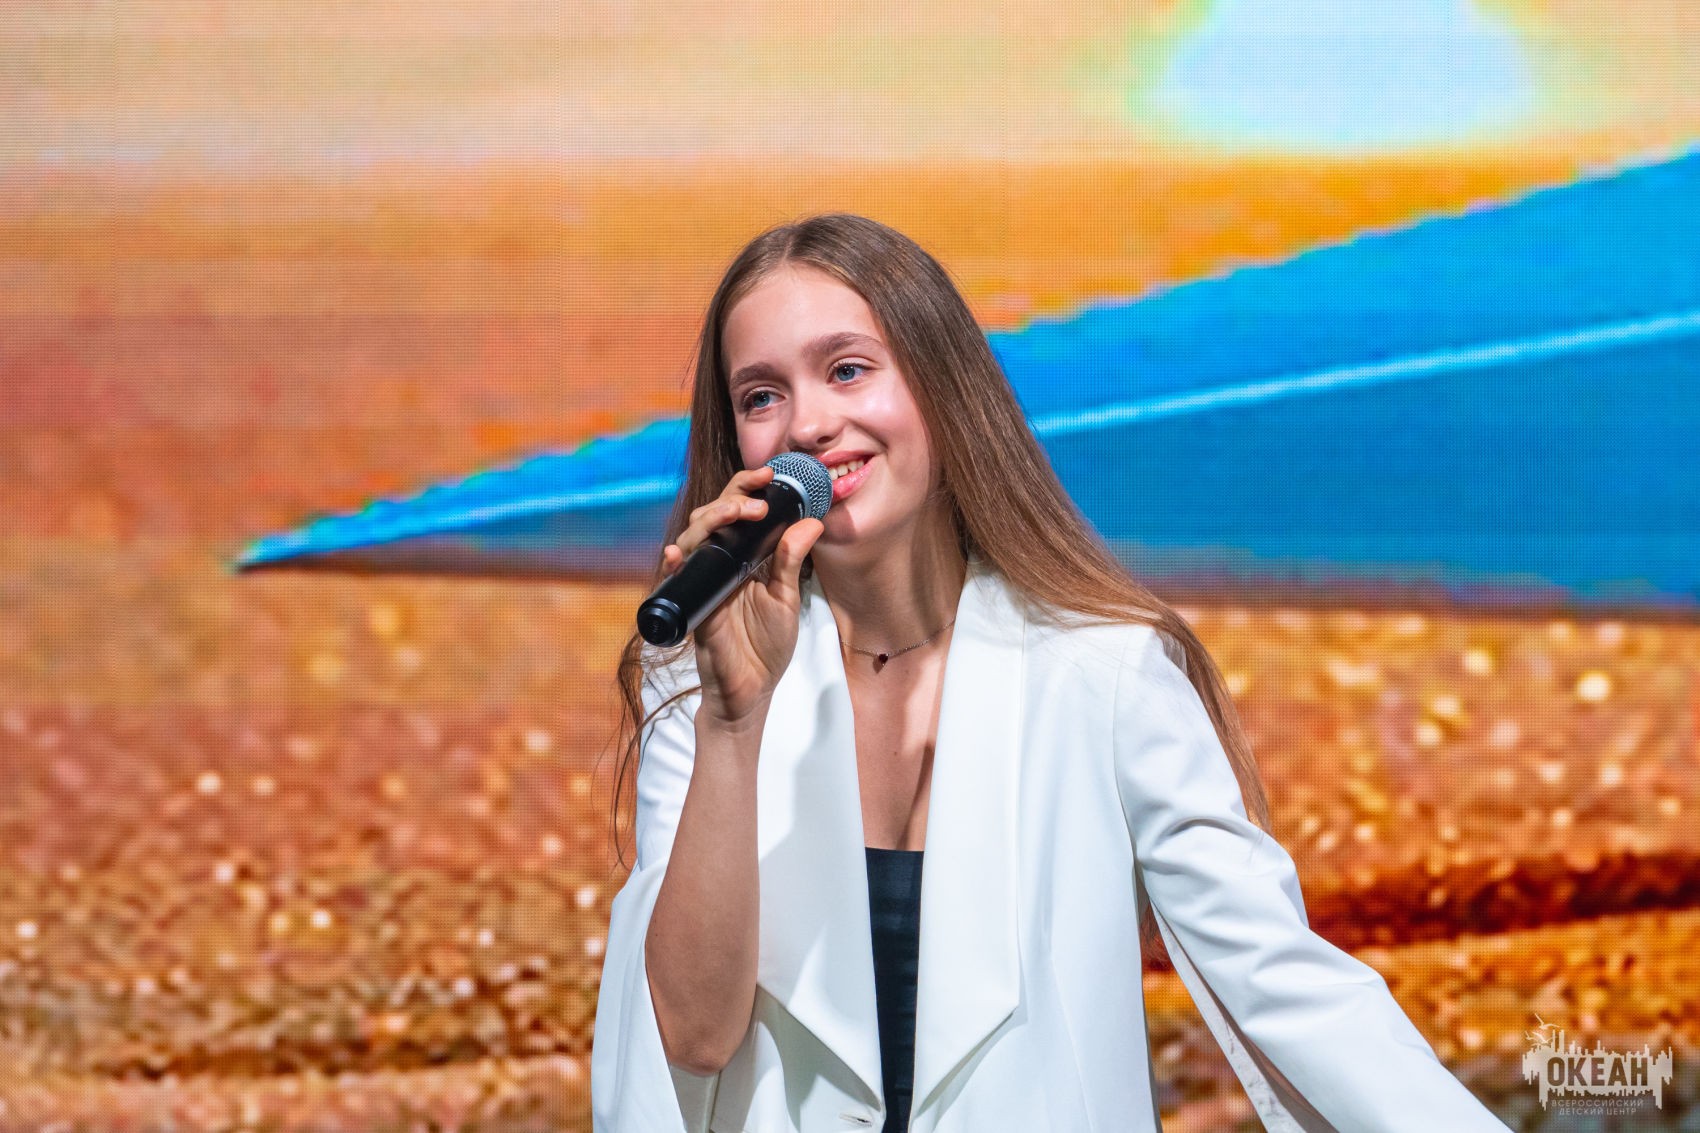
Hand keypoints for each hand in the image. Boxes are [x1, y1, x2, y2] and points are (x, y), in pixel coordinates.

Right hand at [660, 466, 825, 724]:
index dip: (749, 488)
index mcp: (744, 557)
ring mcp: (704, 582)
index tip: (770, 474)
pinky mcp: (694, 606)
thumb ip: (793, 560)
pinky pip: (679, 580)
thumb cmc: (767, 646)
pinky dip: (675, 564)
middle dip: (732, 499)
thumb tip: (812, 521)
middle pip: (713, 517)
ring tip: (735, 514)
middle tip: (757, 500)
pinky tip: (676, 554)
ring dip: (711, 520)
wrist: (751, 691)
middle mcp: (720, 564)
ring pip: (693, 539)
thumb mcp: (787, 598)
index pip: (740, 511)